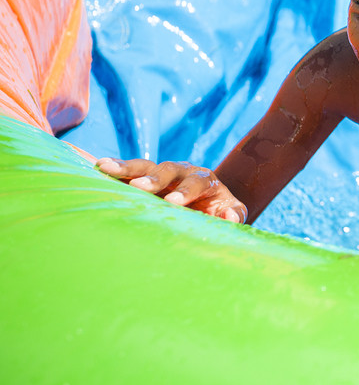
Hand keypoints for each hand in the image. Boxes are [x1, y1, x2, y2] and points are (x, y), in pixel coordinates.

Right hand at [95, 157, 247, 223]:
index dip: (186, 192)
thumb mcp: (231, 213)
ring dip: (127, 167)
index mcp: (205, 180)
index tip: (173, 203)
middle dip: (155, 178)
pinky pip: (129, 170)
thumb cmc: (218, 211)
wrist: (207, 201)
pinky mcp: (145, 177)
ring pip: (146, 165)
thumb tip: (230, 219)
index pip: (196, 183)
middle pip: (169, 169)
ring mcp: (162, 172)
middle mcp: (183, 171)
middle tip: (140, 186)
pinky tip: (98, 166)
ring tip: (105, 167)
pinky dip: (116, 168)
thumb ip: (234, 215)